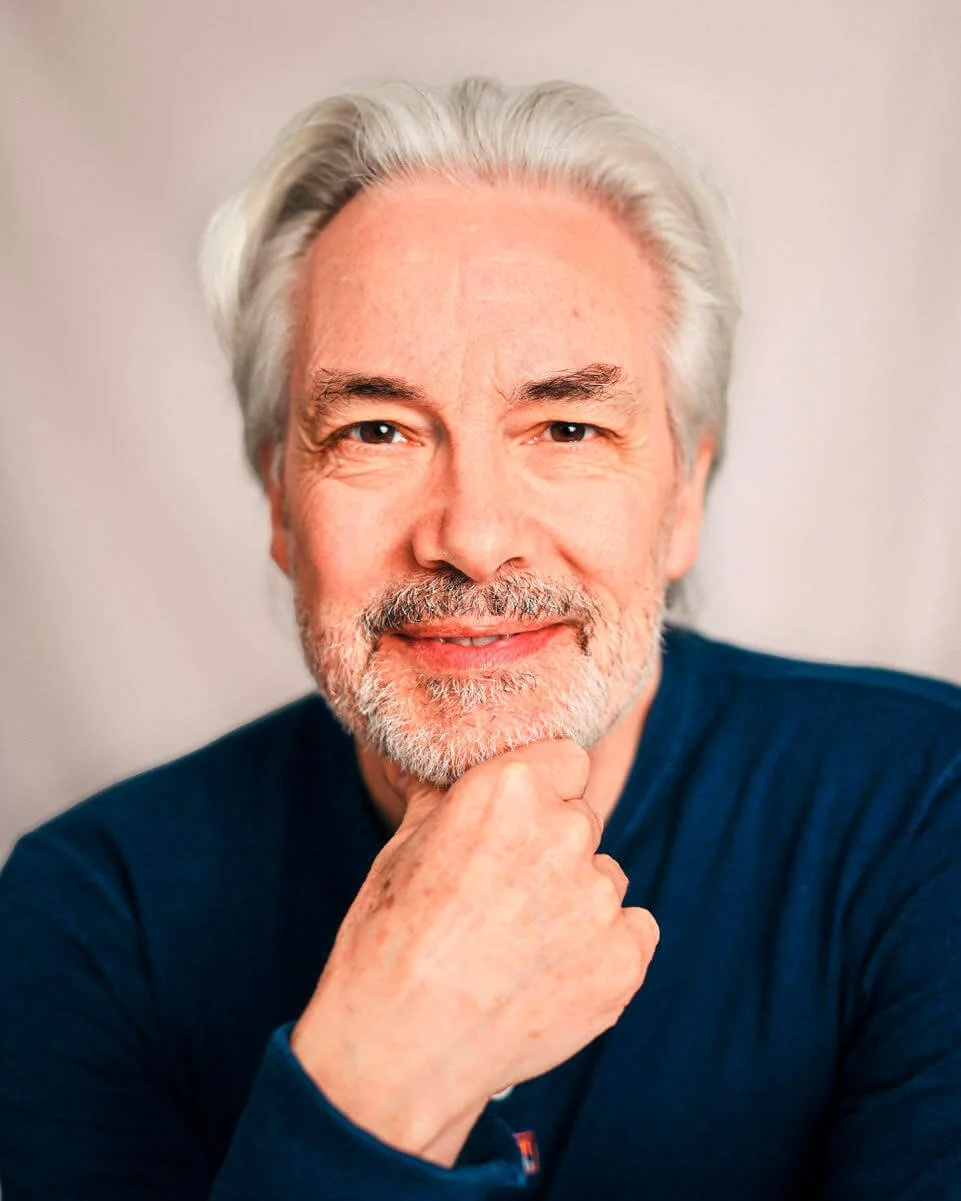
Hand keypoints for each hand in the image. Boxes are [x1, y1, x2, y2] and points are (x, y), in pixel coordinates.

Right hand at [290, 739, 658, 1164]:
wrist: (401, 1049)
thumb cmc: (388, 941)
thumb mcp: (402, 848)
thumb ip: (439, 796)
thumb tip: (430, 764)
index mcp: (511, 788)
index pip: (565, 761)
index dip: (541, 791)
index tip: (514, 826)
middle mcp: (566, 830)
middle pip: (581, 822)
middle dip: (550, 850)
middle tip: (503, 898)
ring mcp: (599, 897)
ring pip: (603, 880)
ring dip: (575, 902)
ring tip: (518, 948)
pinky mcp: (624, 958)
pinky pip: (632, 931)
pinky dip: (603, 950)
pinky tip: (551, 975)